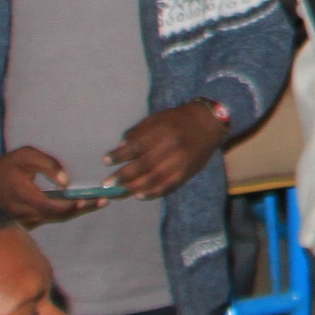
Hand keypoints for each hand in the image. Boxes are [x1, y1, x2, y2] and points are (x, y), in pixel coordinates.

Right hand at [0, 147, 102, 224]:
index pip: (51, 206)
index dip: (71, 205)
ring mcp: (23, 221)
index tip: (90, 199)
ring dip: (77, 212)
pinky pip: (49, 219)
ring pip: (55, 219)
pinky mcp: (24, 224)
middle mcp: (22, 213)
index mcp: (21, 195)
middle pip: (58, 216)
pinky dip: (66, 213)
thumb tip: (66, 181)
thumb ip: (47, 164)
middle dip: (83, 209)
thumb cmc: (5, 166)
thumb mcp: (25, 156)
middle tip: (105, 201)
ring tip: (100, 202)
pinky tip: (83, 205)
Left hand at [107, 99, 223, 198]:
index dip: (120, 155)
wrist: (208, 124)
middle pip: (144, 165)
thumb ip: (138, 131)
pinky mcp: (187, 173)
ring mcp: (180, 162)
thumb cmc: (177, 120)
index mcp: (162, 131)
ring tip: (119, 193)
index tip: (106, 161)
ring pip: (154, 179)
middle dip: (123, 176)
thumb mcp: (157, 118)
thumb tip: (121, 146)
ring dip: (134, 188)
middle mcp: (171, 147)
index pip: (137, 146)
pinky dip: (153, 193)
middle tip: (107, 185)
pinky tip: (140, 196)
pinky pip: (168, 186)